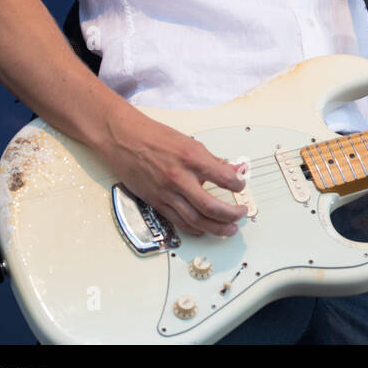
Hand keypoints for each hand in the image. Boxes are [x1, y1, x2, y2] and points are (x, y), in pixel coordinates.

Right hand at [101, 106, 248, 237]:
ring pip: (195, 220)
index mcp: (191, 159)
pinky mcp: (156, 202)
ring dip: (216, 228)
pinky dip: (194, 228)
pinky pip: (178, 221)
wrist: (125, 139)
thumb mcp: (190, 143)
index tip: (241, 187)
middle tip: (241, 214)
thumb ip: (213, 160)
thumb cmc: (155, 138)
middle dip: (231, 214)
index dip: (237, 185)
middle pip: (211, 207)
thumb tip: (233, 170)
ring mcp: (166, 193)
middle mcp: (179, 178)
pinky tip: (205, 229)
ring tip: (229, 229)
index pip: (224, 178)